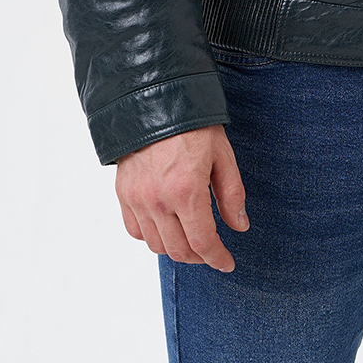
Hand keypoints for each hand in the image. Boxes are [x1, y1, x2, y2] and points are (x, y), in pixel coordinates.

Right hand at [115, 124, 248, 270]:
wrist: (155, 100)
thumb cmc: (193, 124)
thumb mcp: (222, 155)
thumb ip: (232, 194)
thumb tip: (240, 226)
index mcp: (186, 190)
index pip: (202, 242)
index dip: (217, 258)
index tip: (227, 263)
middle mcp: (158, 200)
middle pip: (178, 250)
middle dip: (199, 256)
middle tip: (211, 250)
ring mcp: (137, 199)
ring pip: (156, 245)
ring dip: (176, 248)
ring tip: (190, 237)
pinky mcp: (123, 193)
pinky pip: (135, 230)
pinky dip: (151, 236)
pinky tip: (166, 226)